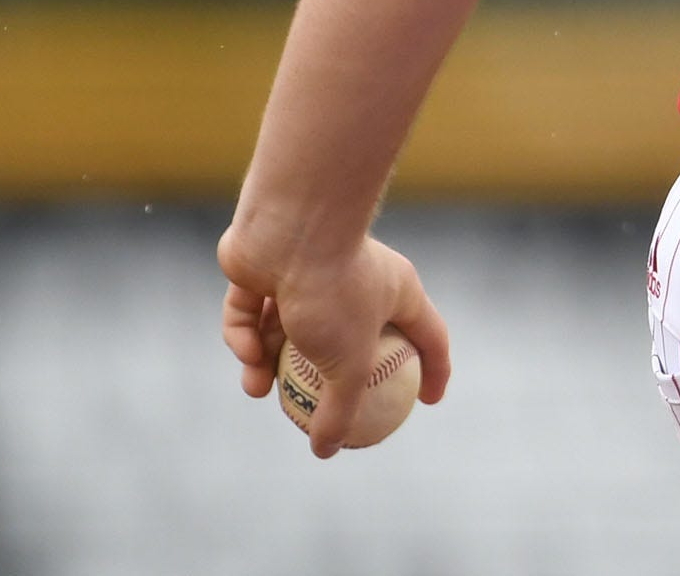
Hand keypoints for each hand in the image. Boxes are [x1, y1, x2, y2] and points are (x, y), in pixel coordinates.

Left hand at [217, 222, 454, 458]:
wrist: (289, 228)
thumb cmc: (333, 290)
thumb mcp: (347, 365)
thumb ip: (341, 411)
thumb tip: (326, 450)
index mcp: (396, 292)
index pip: (427, 336)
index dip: (432, 371)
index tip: (426, 403)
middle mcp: (355, 279)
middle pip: (346, 336)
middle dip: (322, 375)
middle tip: (309, 407)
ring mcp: (307, 270)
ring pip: (288, 329)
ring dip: (269, 362)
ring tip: (257, 387)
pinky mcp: (263, 269)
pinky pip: (253, 311)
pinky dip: (246, 334)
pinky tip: (246, 352)